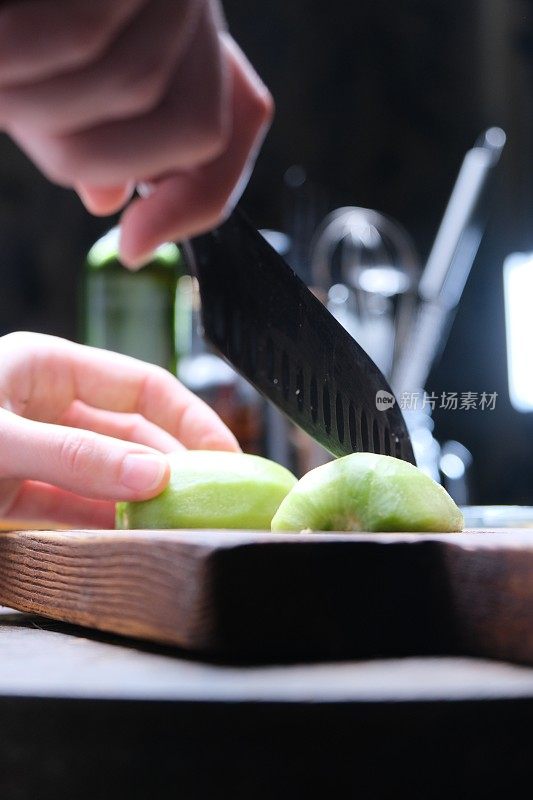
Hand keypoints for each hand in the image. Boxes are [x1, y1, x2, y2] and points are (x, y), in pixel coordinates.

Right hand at [0, 0, 272, 265]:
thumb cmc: (23, 26)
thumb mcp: (60, 92)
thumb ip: (100, 144)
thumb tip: (107, 202)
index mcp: (189, 47)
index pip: (230, 134)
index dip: (197, 203)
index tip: (133, 246)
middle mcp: (194, 5)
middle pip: (190, 124)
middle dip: (86, 152)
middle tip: (11, 119)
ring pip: (136, 80)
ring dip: (43, 104)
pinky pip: (88, 31)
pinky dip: (24, 55)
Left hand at [0, 332, 238, 527]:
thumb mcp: (0, 438)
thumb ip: (74, 455)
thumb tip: (153, 474)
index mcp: (47, 367)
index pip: (142, 386)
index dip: (190, 419)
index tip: (226, 455)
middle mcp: (43, 407)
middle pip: (130, 435)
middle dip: (171, 467)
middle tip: (209, 502)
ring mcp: (31, 452)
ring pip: (103, 476)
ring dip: (140, 502)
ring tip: (179, 526)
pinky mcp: (12, 495)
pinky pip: (68, 509)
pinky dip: (99, 526)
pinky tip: (130, 539)